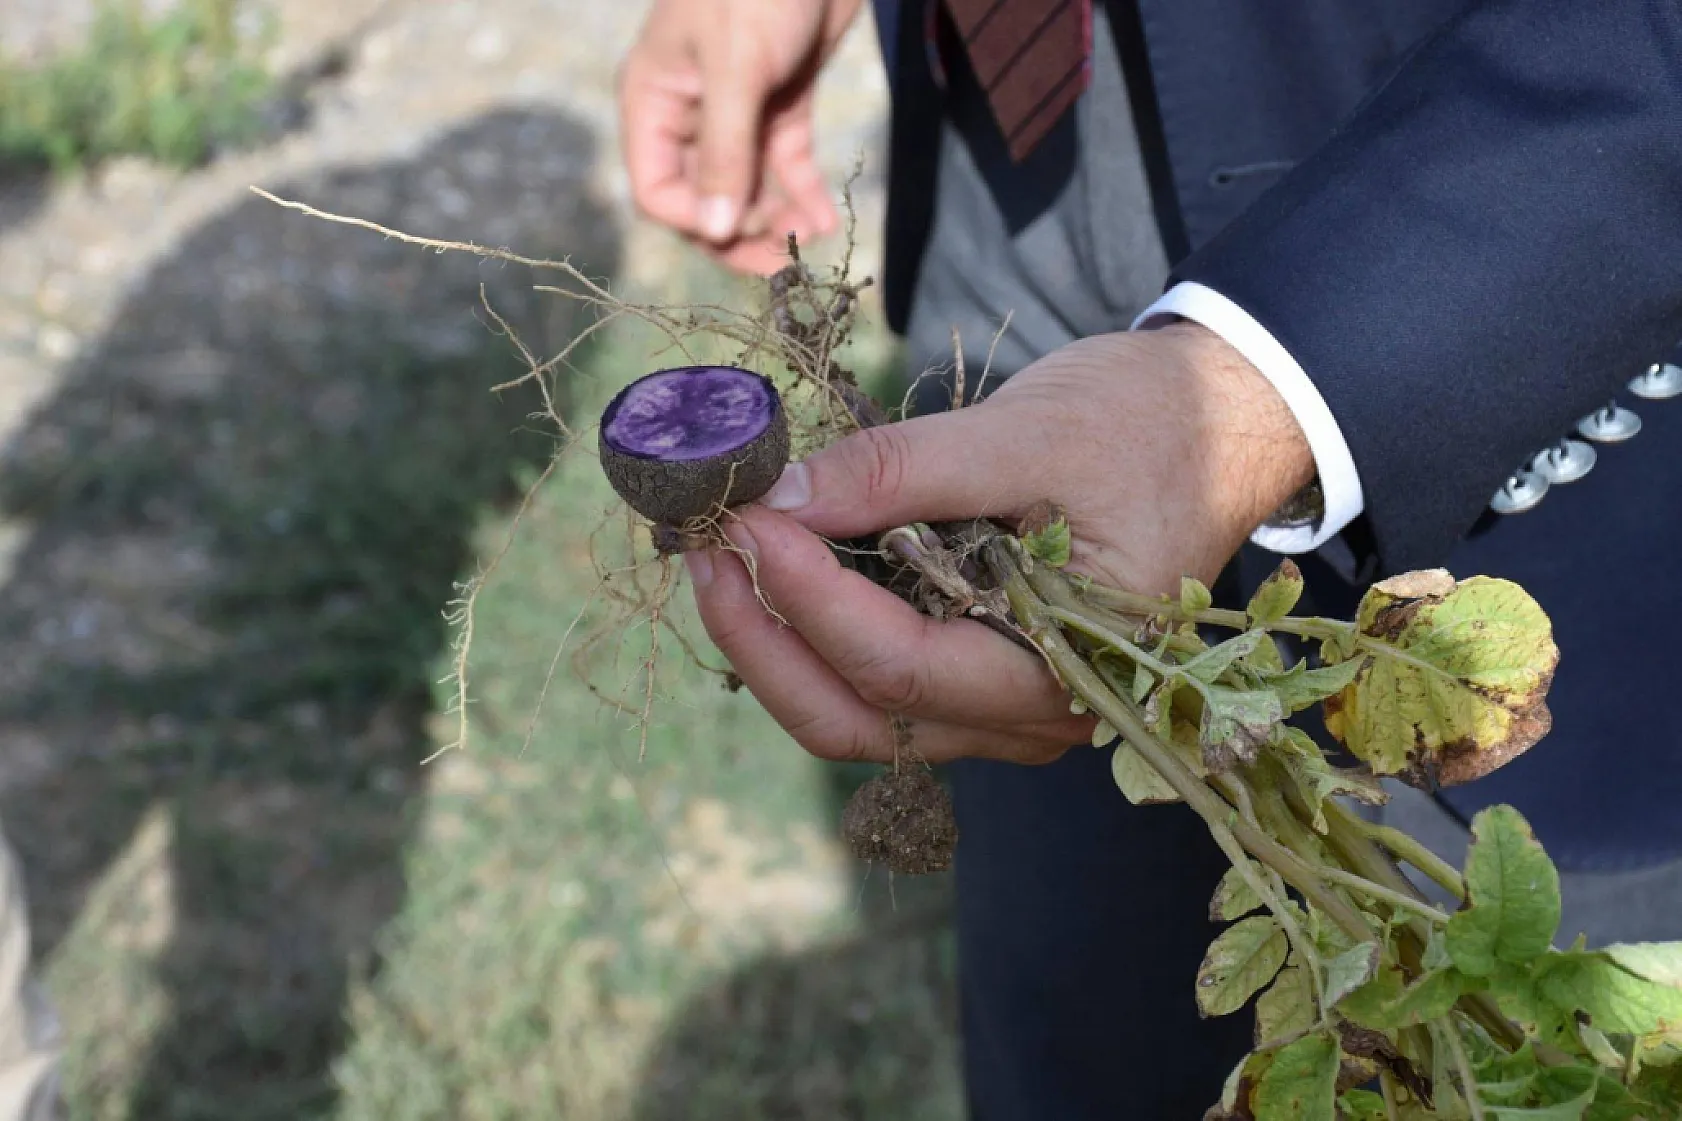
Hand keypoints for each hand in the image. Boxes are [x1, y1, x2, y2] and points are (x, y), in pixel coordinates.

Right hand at [618, 0, 862, 273]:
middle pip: (704, 198)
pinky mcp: (781, 106)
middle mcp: (689, 115)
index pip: (657, 189)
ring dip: (775, 218)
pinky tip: (823, 221)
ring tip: (809, 238)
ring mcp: (736, 114)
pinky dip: (803, 194)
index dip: (694, 220)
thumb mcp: (737, 69)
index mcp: (654, 101)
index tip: (736, 230)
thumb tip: (716, 231)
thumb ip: (727, 151)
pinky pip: (786, 166)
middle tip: (778, 262)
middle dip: (739, 231)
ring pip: (747, 188)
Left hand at [685, 323, 1316, 764]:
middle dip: (762, 641)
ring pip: (855, 715)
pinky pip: (876, 683)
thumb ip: (900, 473)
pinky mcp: (981, 672)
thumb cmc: (1146, 426)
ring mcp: (1003, 707)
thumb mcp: (1024, 433)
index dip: (806, 595)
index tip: (741, 516)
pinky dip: (813, 634)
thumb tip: (778, 498)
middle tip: (701, 551)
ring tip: (719, 556)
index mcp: (1066, 670)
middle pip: (856, 719)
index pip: (900, 663)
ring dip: (775, 644)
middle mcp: (1031, 716)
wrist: (1221, 428)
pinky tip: (775, 569)